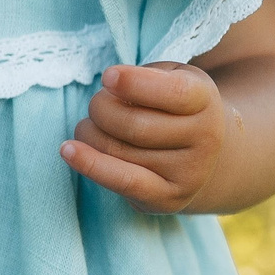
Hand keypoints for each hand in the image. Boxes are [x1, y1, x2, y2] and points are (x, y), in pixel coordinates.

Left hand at [61, 62, 232, 213]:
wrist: (198, 154)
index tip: (107, 76)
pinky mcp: (169, 198)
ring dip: (89, 133)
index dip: (135, 84)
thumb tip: (113, 83)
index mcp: (205, 100)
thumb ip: (144, 76)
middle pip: (134, 125)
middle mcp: (206, 139)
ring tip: (92, 127)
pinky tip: (68, 150)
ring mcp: (190, 173)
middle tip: (97, 104)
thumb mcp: (167, 77)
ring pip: (118, 150)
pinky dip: (90, 165)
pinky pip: (123, 183)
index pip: (174, 92)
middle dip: (100, 109)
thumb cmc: (169, 105)